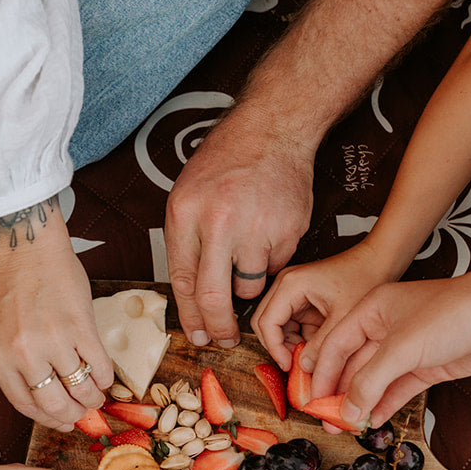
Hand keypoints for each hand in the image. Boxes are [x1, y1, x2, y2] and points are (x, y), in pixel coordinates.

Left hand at [0, 203, 114, 430]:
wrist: (26, 248)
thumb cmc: (11, 286)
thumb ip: (16, 364)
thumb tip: (48, 396)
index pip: (27, 406)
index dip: (48, 420)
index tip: (62, 422)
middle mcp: (24, 354)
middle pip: (56, 404)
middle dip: (74, 415)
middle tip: (84, 412)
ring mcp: (54, 340)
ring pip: (81, 388)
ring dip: (94, 398)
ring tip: (98, 396)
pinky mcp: (81, 325)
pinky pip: (100, 365)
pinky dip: (106, 377)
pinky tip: (105, 377)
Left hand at [165, 110, 315, 347]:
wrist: (272, 130)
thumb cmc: (227, 162)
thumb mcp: (187, 194)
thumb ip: (186, 241)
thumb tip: (191, 296)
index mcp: (185, 213)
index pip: (183, 281)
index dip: (190, 316)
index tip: (197, 335)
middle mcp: (218, 222)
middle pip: (215, 296)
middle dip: (219, 327)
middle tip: (224, 339)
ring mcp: (256, 228)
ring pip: (250, 285)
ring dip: (249, 283)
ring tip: (248, 253)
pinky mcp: (287, 231)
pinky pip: (277, 265)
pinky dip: (272, 259)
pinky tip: (268, 231)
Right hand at [252, 243, 391, 371]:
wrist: (377, 263)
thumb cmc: (363, 278)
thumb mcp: (343, 317)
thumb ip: (321, 345)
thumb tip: (304, 367)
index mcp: (291, 284)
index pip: (266, 322)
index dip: (274, 348)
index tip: (289, 366)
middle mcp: (285, 285)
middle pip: (265, 324)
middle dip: (279, 347)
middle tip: (296, 364)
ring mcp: (291, 292)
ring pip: (276, 327)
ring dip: (290, 343)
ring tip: (312, 353)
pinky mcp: (299, 299)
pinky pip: (290, 325)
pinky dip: (300, 338)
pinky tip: (317, 343)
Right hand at [310, 269, 470, 426]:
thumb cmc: (454, 313)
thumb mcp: (402, 346)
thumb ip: (371, 380)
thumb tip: (348, 410)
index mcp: (371, 310)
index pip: (334, 345)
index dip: (320, 374)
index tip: (310, 401)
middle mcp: (385, 328)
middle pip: (351, 364)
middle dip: (337, 392)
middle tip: (324, 421)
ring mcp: (407, 349)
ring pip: (374, 380)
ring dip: (359, 403)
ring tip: (343, 428)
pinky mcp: (427, 366)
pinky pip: (397, 389)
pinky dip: (384, 405)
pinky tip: (371, 421)